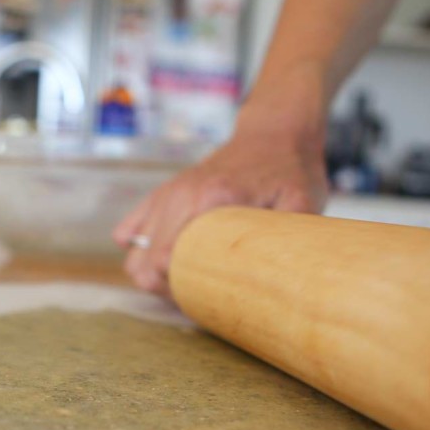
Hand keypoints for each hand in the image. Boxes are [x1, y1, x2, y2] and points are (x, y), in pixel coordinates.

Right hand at [113, 69, 330, 296]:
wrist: (273, 133)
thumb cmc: (289, 169)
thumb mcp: (301, 202)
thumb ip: (289, 237)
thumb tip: (287, 279)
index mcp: (209, 199)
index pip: (165, 258)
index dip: (177, 288)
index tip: (204, 296)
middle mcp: (178, 196)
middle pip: (142, 262)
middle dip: (165, 288)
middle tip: (200, 293)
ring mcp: (166, 194)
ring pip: (132, 252)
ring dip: (152, 273)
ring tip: (187, 278)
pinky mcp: (162, 194)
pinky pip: (128, 231)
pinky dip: (140, 251)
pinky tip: (168, 258)